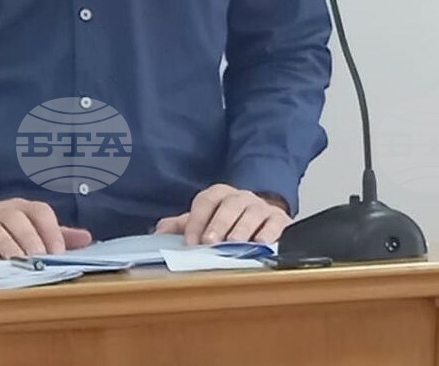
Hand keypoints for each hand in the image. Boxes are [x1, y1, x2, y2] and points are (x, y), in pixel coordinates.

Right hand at [0, 198, 92, 260]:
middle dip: (30, 238)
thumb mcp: (24, 224)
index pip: (39, 210)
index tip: (58, 252)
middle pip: (16, 219)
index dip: (51, 229)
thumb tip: (87, 238)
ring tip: (19, 262)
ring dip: (9, 246)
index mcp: (19, 208)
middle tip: (39, 259)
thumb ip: (54, 233)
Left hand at [154, 184, 291, 244]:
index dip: (196, 220)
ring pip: (251, 213)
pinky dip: (268, 234)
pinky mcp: (280, 220)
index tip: (190, 242)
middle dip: (218, 224)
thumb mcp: (205, 222)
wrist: (264, 222)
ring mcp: (262, 207)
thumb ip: (183, 226)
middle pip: (229, 205)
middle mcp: (241, 197)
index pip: (206, 201)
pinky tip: (261, 244)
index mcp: (220, 195)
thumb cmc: (229, 224)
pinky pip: (275, 223)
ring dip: (241, 229)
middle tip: (210, 242)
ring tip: (233, 244)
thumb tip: (158, 234)